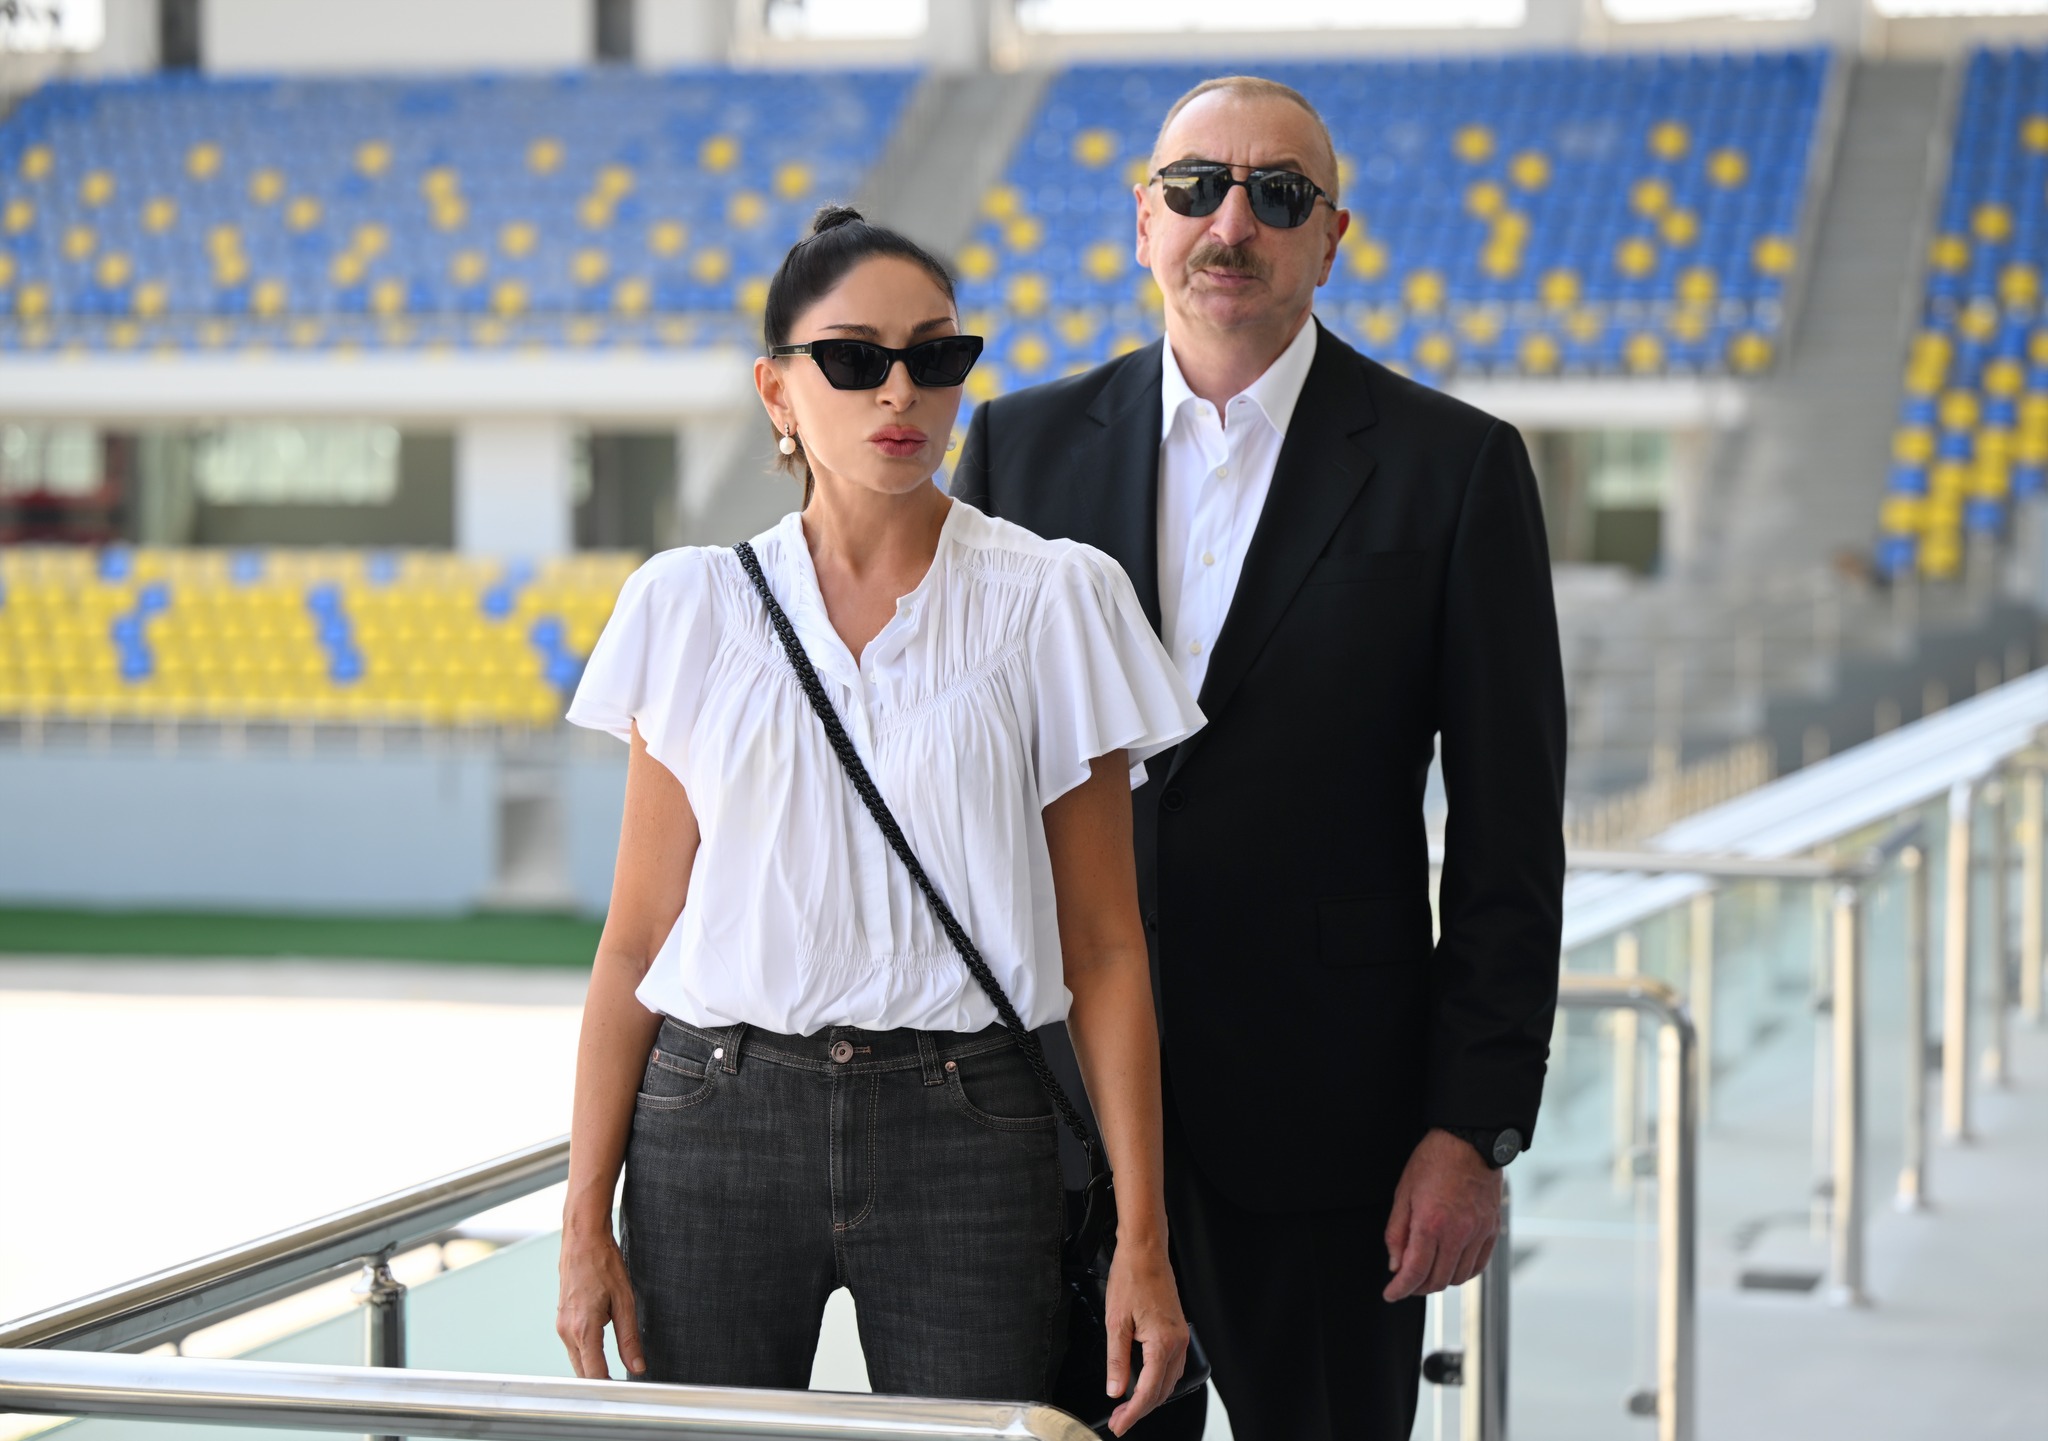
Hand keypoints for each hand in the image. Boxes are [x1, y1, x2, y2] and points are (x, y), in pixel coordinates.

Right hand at [556, 1229, 645, 1378]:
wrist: (582, 1239)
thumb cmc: (603, 1263)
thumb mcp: (625, 1301)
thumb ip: (629, 1338)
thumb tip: (637, 1366)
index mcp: (584, 1328)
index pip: (594, 1373)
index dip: (609, 1388)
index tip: (624, 1393)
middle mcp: (567, 1331)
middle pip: (582, 1372)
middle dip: (600, 1382)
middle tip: (623, 1387)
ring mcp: (561, 1325)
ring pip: (577, 1360)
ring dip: (593, 1368)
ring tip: (615, 1372)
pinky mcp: (562, 1320)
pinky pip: (573, 1347)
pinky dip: (586, 1354)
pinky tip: (601, 1352)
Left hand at [1102, 1235, 1189, 1435]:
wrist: (1145, 1251)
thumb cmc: (1131, 1278)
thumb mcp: (1116, 1322)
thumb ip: (1117, 1360)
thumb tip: (1115, 1390)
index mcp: (1163, 1343)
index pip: (1148, 1392)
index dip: (1132, 1413)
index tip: (1119, 1425)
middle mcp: (1178, 1343)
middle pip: (1162, 1391)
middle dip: (1140, 1410)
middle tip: (1119, 1420)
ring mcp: (1181, 1337)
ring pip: (1169, 1381)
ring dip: (1150, 1398)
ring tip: (1127, 1406)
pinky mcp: (1178, 1331)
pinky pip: (1172, 1366)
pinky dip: (1159, 1381)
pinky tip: (1144, 1383)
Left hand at [1382, 1128, 1501, 1301]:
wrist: (1469, 1142)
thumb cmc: (1434, 1161)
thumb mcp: (1403, 1193)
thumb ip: (1397, 1232)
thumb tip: (1395, 1264)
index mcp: (1431, 1223)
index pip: (1414, 1272)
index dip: (1400, 1289)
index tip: (1391, 1293)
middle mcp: (1457, 1232)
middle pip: (1437, 1280)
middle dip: (1417, 1288)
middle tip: (1405, 1282)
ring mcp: (1478, 1232)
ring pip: (1459, 1277)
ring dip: (1440, 1282)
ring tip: (1426, 1274)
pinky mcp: (1491, 1229)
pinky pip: (1478, 1265)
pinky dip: (1463, 1273)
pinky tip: (1451, 1267)